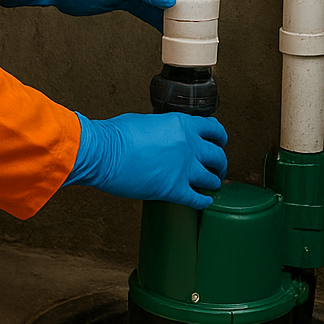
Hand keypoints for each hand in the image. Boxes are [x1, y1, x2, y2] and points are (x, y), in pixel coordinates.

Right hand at [64, 111, 227, 208]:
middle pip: (218, 156)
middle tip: (218, 167)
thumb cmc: (115, 136)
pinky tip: (204, 202)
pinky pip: (197, 199)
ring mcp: (183, 168)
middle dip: (221, 163)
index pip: (213, 129)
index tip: (218, 142)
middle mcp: (188, 145)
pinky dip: (203, 201)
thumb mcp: (144, 122)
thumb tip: (162, 134)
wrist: (102, 153)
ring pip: (212, 179)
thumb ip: (162, 128)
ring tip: (211, 185)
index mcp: (181, 124)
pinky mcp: (174, 189)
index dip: (219, 137)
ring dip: (213, 182)